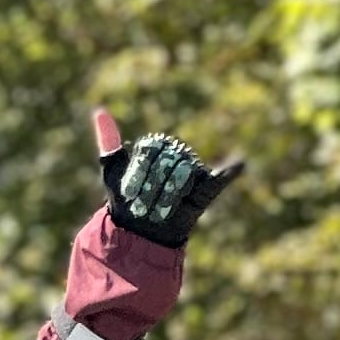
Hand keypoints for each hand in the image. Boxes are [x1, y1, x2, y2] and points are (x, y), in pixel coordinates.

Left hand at [92, 104, 241, 247]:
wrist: (138, 228)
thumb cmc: (124, 196)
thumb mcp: (111, 169)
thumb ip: (108, 141)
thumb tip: (100, 111)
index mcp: (158, 146)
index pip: (149, 151)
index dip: (137, 174)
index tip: (129, 191)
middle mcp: (178, 154)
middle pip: (166, 163)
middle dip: (151, 187)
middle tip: (144, 204)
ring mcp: (193, 169)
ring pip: (182, 175)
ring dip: (166, 195)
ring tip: (159, 207)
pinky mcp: (206, 187)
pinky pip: (220, 177)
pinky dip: (230, 171)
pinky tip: (239, 164)